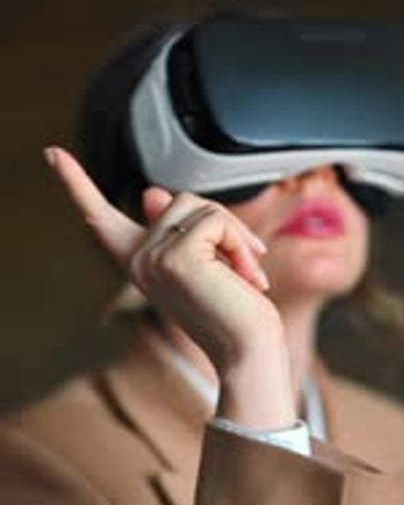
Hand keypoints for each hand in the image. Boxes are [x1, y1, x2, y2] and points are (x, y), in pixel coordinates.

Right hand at [44, 148, 295, 426]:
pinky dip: (240, 242)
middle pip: (180, 199)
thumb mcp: (203, 262)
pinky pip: (215, 220)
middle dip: (222, 225)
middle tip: (244, 266)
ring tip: (245, 274)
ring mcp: (151, 257)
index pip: (100, 216)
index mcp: (137, 260)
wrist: (248, 350)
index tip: (53, 154)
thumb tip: (151, 193)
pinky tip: (245, 276)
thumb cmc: (234, 312)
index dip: (75, 183)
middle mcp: (137, 258)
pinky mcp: (174, 257)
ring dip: (235, 235)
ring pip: (201, 206)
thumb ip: (180, 228)